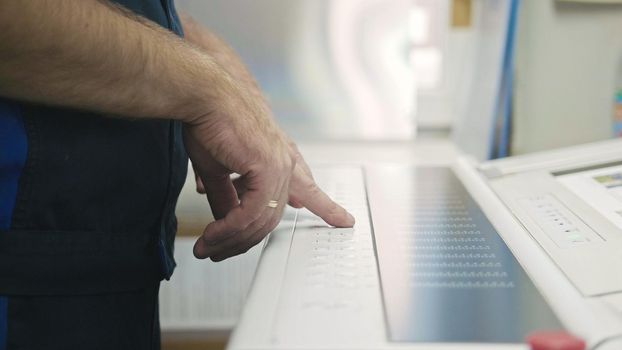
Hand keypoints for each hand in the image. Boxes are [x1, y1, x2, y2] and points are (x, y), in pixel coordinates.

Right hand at [185, 85, 353, 261]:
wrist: (207, 96)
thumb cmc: (211, 122)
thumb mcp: (219, 168)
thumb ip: (226, 195)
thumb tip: (225, 218)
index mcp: (280, 160)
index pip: (309, 190)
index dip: (326, 207)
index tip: (344, 220)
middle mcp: (285, 164)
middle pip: (273, 218)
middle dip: (243, 240)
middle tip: (217, 250)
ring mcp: (281, 166)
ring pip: (262, 220)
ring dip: (231, 238)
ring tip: (208, 246)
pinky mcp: (269, 167)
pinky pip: (252, 212)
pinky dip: (231, 227)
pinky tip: (215, 233)